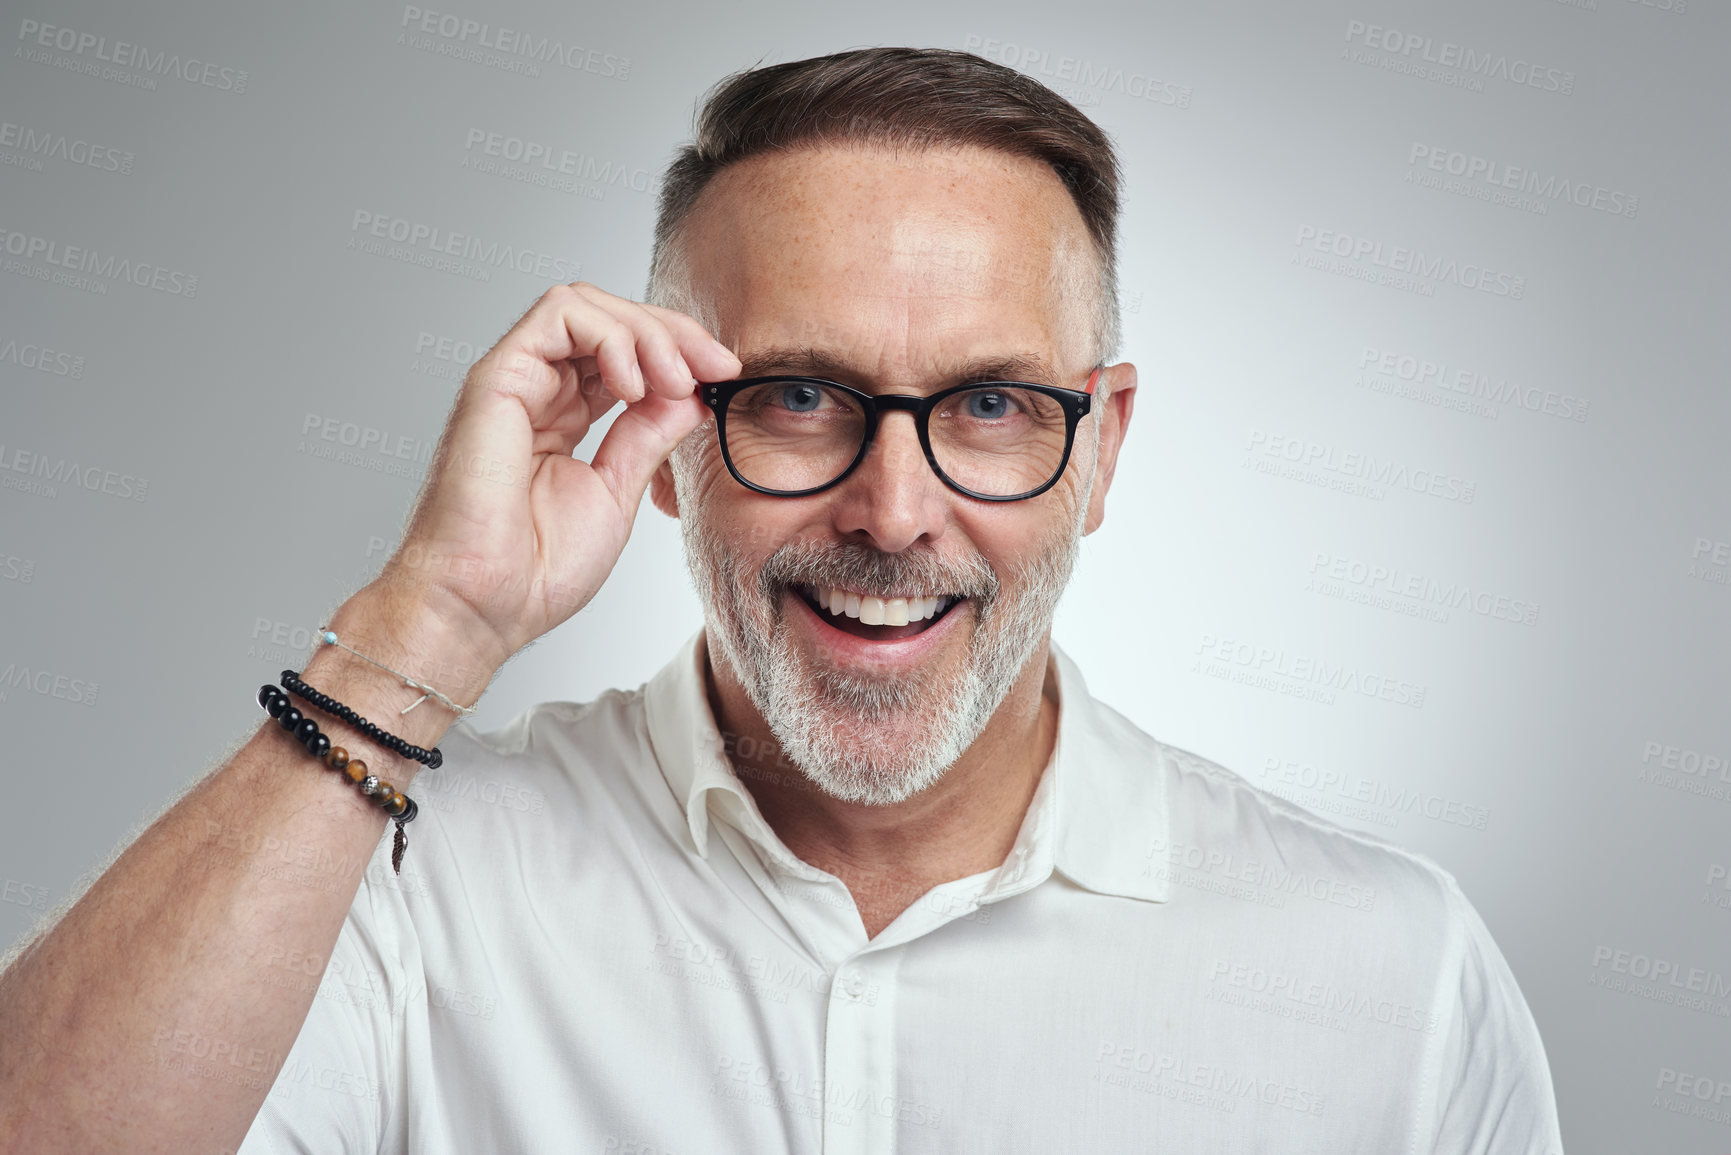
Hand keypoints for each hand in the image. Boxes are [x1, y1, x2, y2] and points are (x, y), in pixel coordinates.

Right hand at [377, 281, 740, 667]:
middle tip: (715, 367)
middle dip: (674, 333)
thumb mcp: (617, 491)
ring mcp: (515, 379)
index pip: (625, 352)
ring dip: (646, 331)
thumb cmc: (534, 569)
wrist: (485, 605)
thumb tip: (690, 394)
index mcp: (564, 416)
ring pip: (586, 305)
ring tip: (675, 379)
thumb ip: (648, 437)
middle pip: (610, 318)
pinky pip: (558, 315)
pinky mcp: (496, 377)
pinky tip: (635, 384)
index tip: (723, 376)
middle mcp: (538, 390)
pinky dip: (610, 335)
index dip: (678, 352)